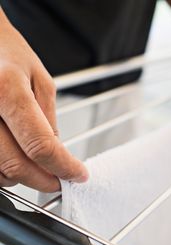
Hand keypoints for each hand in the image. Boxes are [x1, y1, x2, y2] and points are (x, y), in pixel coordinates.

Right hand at [0, 15, 87, 191]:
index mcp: (7, 89)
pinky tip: (16, 161)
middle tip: (60, 179)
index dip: (63, 166)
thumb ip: (49, 118)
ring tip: (40, 168)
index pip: (40, 144)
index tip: (77, 174)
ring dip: (22, 178)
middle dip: (44, 180)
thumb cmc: (6, 52)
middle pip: (15, 164)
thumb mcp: (40, 79)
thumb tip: (57, 152)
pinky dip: (3, 171)